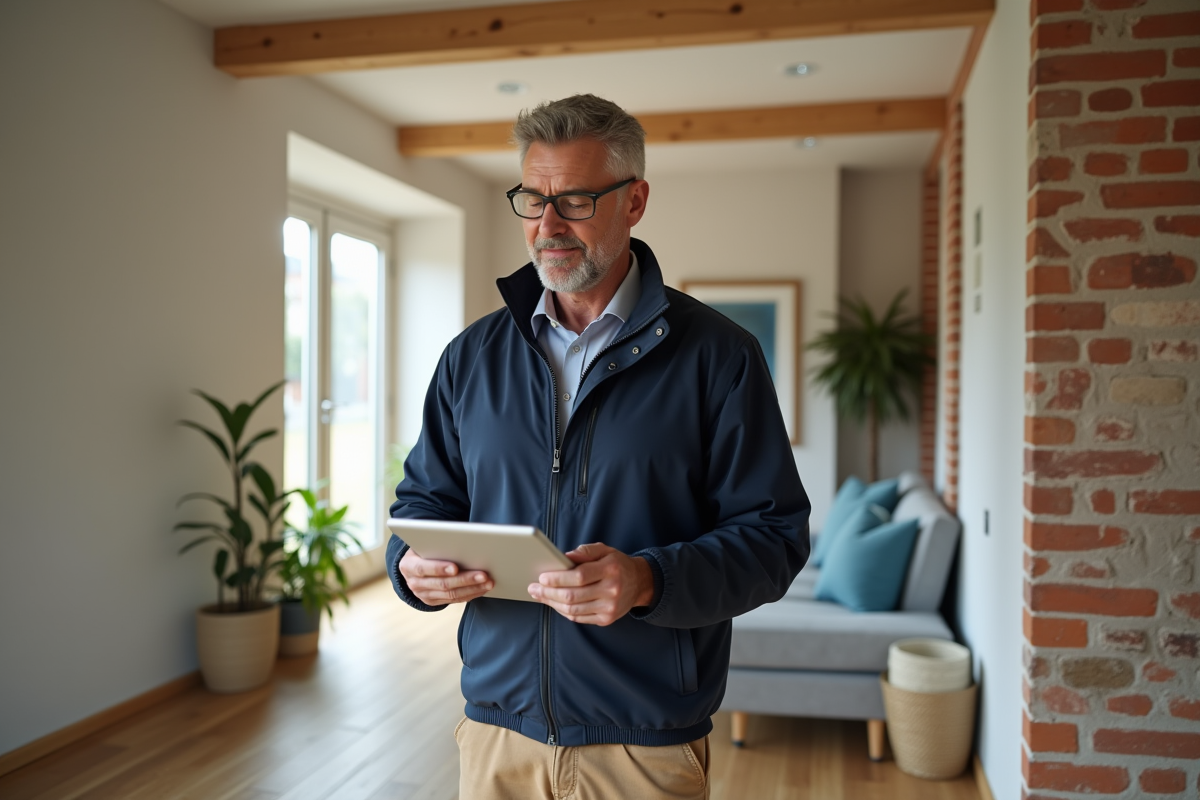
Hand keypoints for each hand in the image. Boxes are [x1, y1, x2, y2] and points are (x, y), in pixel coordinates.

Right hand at [400, 548, 492, 605]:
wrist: (411, 566)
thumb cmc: (422, 549)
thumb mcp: (423, 543)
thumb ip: (435, 544)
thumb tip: (463, 541)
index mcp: (408, 566)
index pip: (424, 568)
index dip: (439, 568)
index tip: (456, 567)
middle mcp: (414, 583)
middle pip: (443, 584)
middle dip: (465, 579)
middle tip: (484, 575)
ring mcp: (423, 595)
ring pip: (451, 595)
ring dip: (472, 588)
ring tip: (488, 582)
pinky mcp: (433, 602)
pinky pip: (454, 600)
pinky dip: (470, 594)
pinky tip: (482, 588)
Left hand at [528, 543, 653, 625]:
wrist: (640, 583)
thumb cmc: (617, 564)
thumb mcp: (604, 550)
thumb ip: (584, 552)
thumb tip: (563, 557)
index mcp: (610, 570)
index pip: (579, 576)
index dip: (558, 578)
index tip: (542, 577)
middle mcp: (612, 590)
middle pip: (573, 595)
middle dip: (548, 592)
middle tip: (533, 588)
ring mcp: (609, 608)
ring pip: (573, 609)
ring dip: (552, 603)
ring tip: (540, 595)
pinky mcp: (606, 619)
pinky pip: (579, 617)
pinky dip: (563, 611)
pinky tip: (554, 603)